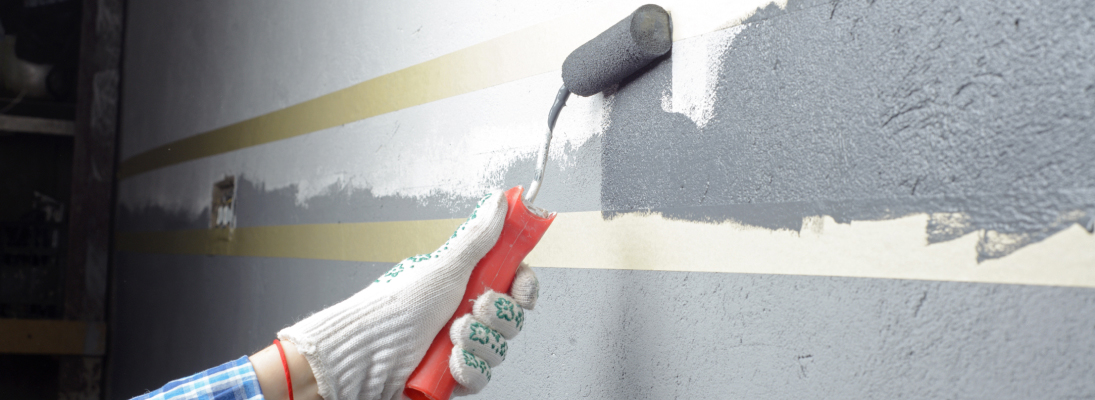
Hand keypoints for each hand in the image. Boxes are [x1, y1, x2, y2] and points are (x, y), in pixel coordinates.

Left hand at [276, 190, 538, 399]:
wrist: (367, 354)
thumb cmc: (397, 307)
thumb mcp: (445, 267)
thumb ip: (479, 238)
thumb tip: (498, 202)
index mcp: (464, 283)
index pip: (512, 282)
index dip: (522, 286)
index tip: (520, 288)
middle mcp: (464, 314)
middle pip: (511, 317)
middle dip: (497, 315)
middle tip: (474, 308)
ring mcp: (460, 347)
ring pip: (498, 349)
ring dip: (478, 342)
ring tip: (450, 336)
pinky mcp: (453, 377)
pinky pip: (481, 377)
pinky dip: (467, 370)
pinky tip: (449, 363)